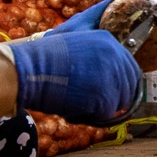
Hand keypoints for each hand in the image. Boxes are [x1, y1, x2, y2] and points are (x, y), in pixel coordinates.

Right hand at [8, 30, 143, 122]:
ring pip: (117, 103)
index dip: (119, 84)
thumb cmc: (41, 58)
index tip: (107, 92)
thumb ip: (93, 47)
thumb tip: (108, 50)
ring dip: (99, 107)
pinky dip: (89, 117)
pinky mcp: (105, 96)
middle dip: (112, 98)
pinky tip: (71, 107)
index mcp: (108, 40)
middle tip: (89, 102)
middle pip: (128, 87)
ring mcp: (112, 76)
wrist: (27, 70)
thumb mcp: (71, 39)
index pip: (129, 68)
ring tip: (76, 101)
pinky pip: (105, 115)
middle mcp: (115, 55)